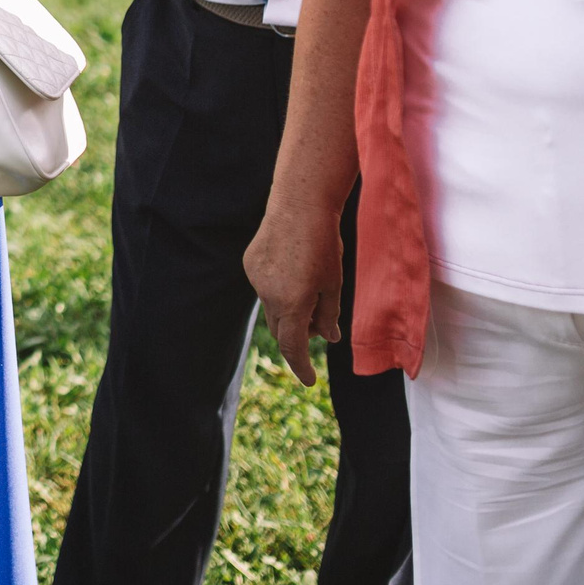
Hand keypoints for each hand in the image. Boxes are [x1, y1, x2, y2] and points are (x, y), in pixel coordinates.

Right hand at [243, 198, 344, 386]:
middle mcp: (268, 294)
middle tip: (322, 321)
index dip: (301, 366)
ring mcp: (255, 279)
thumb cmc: (323, 244)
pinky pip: (264, 287)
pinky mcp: (250, 264)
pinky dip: (280, 289)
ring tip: (310, 285)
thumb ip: (329, 315)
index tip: (310, 380)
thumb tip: (328, 338)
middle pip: (281, 328)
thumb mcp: (333, 283)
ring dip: (289, 309)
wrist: (299, 204)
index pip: (292, 346)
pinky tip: (293, 267)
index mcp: (292, 303)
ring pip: (272, 307)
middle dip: (299, 333)